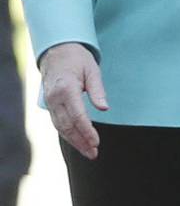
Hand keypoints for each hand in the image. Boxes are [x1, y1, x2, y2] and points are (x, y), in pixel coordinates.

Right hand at [41, 41, 107, 159]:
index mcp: (66, 89)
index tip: (96, 142)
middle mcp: (54, 98)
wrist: (57, 51)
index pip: (77, 116)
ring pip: (60, 127)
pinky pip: (57, 123)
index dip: (86, 131)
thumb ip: (98, 90)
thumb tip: (104, 108)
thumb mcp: (92, 70)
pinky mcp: (50, 105)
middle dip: (80, 141)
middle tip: (94, 153)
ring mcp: (50, 102)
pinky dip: (67, 134)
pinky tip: (77, 142)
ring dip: (74, 141)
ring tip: (88, 152)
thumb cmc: (78, 59)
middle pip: (67, 126)